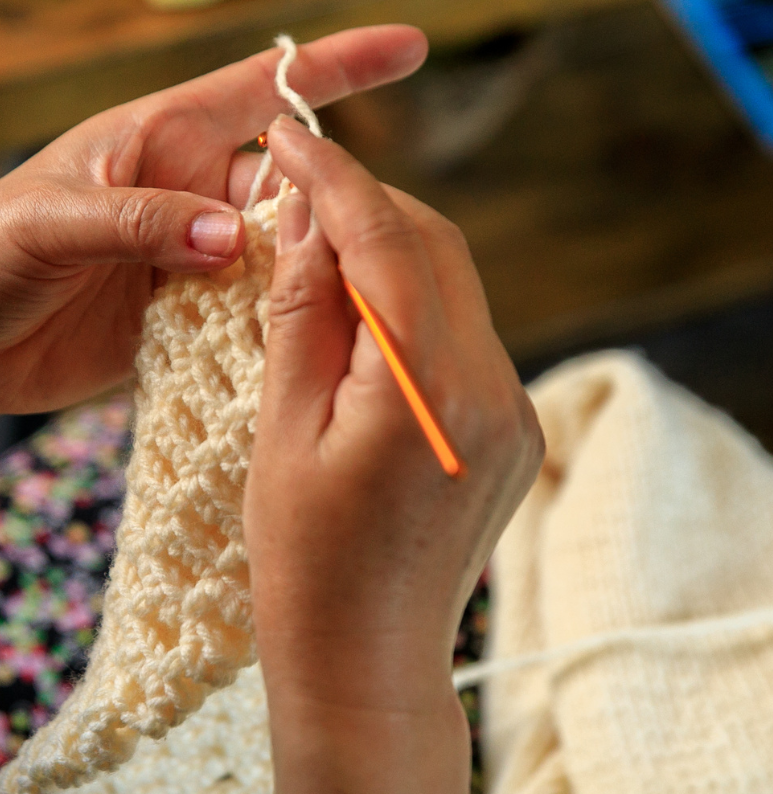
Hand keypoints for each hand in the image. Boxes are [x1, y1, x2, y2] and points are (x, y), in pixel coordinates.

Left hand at [0, 26, 427, 416]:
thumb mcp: (50, 224)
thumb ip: (142, 223)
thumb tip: (237, 236)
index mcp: (154, 141)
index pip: (258, 91)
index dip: (335, 69)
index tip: (409, 51)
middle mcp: (179, 192)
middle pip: (285, 185)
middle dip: (334, 204)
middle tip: (374, 244)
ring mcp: (180, 256)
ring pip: (274, 254)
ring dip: (309, 274)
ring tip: (346, 302)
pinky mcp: (173, 315)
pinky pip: (242, 312)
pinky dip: (273, 324)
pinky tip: (301, 345)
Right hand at [244, 116, 542, 793]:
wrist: (365, 658)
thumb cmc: (304, 560)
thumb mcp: (281, 426)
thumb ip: (303, 312)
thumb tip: (309, 214)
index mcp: (428, 390)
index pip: (387, 241)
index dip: (334, 177)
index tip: (287, 135)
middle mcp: (493, 389)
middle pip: (435, 245)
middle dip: (365, 202)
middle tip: (294, 188)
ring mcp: (512, 408)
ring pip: (452, 282)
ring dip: (387, 247)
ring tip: (315, 244)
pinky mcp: (508, 425)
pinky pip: (461, 329)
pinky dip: (409, 299)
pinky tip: (357, 310)